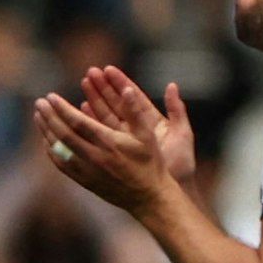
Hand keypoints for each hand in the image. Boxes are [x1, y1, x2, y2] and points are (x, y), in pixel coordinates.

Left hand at [34, 81, 170, 214]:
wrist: (148, 197)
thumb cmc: (149, 163)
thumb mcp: (147, 135)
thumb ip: (135, 111)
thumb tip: (128, 89)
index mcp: (109, 143)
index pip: (78, 123)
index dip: (62, 109)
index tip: (50, 97)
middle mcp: (95, 157)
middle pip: (64, 135)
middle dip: (49, 117)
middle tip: (39, 102)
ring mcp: (88, 171)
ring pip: (60, 150)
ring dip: (46, 132)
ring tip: (38, 116)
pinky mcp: (85, 181)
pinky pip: (62, 165)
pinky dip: (51, 151)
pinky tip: (46, 139)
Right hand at [81, 67, 196, 186]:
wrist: (171, 193)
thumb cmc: (181, 166)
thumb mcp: (182, 135)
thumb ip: (177, 110)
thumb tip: (172, 85)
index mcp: (152, 122)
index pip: (133, 98)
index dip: (120, 83)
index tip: (107, 69)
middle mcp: (137, 130)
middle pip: (117, 104)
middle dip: (102, 88)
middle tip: (88, 73)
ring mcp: (126, 141)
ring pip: (106, 117)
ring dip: (93, 102)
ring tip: (82, 86)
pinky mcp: (117, 153)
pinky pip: (101, 136)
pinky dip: (91, 124)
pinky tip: (80, 112)